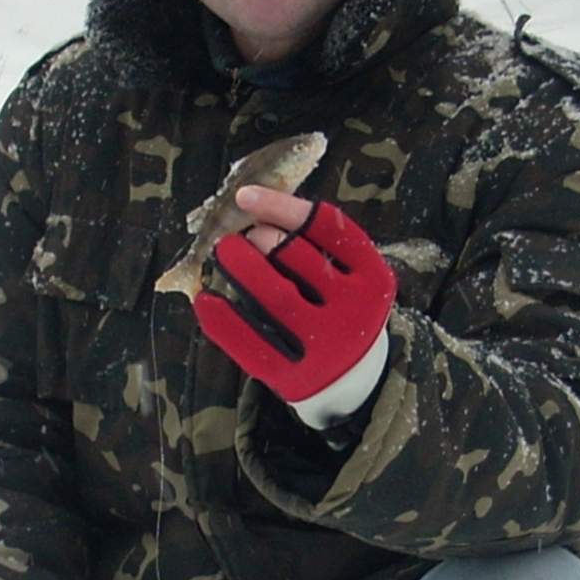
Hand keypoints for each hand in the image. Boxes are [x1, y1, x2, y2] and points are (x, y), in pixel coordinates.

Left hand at [193, 193, 395, 421]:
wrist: (355, 383)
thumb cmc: (341, 311)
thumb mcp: (349, 277)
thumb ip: (315, 246)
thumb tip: (254, 213)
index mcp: (374, 278)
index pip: (328, 227)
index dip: (281, 206)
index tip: (245, 196)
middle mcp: (356, 312)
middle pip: (299, 259)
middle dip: (260, 238)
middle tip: (237, 236)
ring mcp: (327, 347)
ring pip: (276, 298)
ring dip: (241, 268)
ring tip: (223, 253)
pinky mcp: (296, 378)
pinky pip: (252, 344)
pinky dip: (223, 321)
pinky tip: (205, 300)